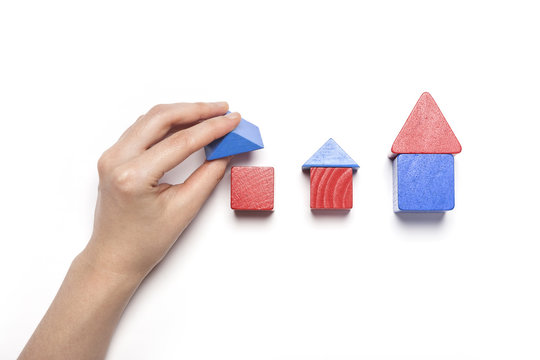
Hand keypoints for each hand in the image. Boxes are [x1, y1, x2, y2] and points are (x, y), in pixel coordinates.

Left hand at [83, 102, 240, 278]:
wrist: (115, 256)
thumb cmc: (144, 242)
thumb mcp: (184, 209)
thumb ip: (209, 175)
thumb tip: (226, 149)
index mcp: (133, 176)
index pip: (181, 141)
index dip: (212, 128)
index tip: (232, 120)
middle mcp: (117, 159)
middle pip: (162, 117)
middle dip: (197, 110)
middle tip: (223, 110)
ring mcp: (112, 155)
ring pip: (151, 119)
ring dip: (183, 113)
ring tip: (210, 115)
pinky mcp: (114, 156)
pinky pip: (143, 128)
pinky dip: (168, 123)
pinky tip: (188, 124)